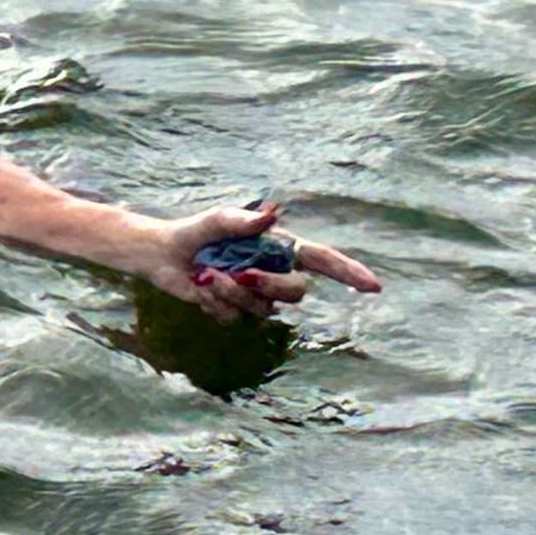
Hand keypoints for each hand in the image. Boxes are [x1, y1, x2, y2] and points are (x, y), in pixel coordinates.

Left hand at [144, 199, 384, 319]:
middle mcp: (275, 273)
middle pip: (296, 292)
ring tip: (206, 274)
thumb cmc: (197, 232)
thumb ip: (241, 220)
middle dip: (270, 286)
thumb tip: (271, 217)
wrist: (163, 255)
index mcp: (281, 248)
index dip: (349, 273)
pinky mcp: (235, 311)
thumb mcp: (217, 220)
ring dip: (232, 293)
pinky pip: (235, 317)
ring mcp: (257, 296)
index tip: (372, 286)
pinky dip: (214, 302)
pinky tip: (200, 286)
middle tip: (240, 273)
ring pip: (263, 308)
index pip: (323, 261)